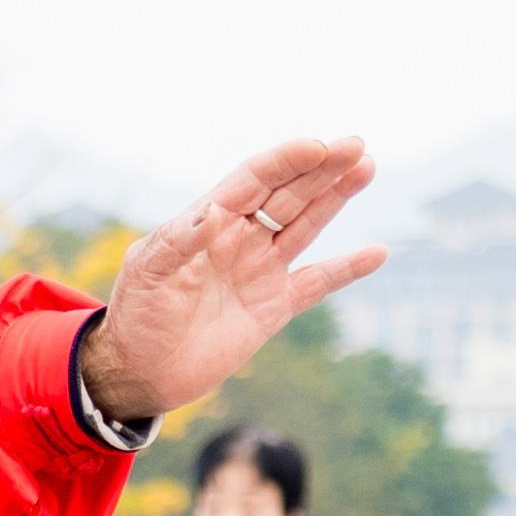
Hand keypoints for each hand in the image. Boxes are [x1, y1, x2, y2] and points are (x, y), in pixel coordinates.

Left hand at [74, 141, 387, 428]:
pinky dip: (347, 269)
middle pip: (289, 193)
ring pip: (307, 224)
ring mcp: (260, 269)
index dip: (286, 161)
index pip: (254, 180)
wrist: (143, 371)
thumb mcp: (147, 271)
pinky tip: (377, 252)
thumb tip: (212, 212)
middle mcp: (240, 237)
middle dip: (321, 167)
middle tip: (356, 144)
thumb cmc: (137, 315)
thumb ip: (178, 241)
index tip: (317, 147)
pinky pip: (318, 282)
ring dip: (335, 197)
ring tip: (365, 167)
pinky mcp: (275, 306)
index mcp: (209, 220)